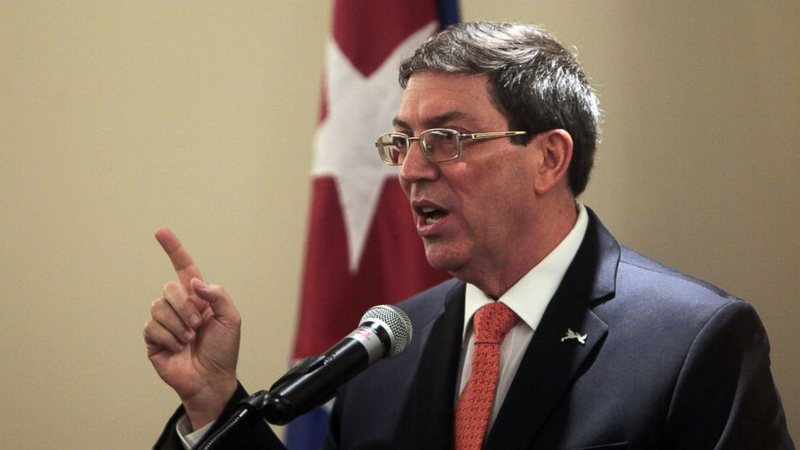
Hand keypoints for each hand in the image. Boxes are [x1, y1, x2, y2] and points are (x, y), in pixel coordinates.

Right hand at [143, 228, 240, 428]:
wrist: (211, 379)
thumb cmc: (224, 350)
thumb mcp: (231, 319)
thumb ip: (217, 295)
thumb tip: (195, 283)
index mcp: (199, 297)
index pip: (184, 267)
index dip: (173, 249)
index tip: (160, 231)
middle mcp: (179, 305)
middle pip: (170, 288)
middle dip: (185, 307)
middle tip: (198, 326)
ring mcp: (164, 321)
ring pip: (159, 306)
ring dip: (178, 325)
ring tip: (189, 339)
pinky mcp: (153, 338)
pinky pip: (151, 326)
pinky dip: (168, 338)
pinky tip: (177, 348)